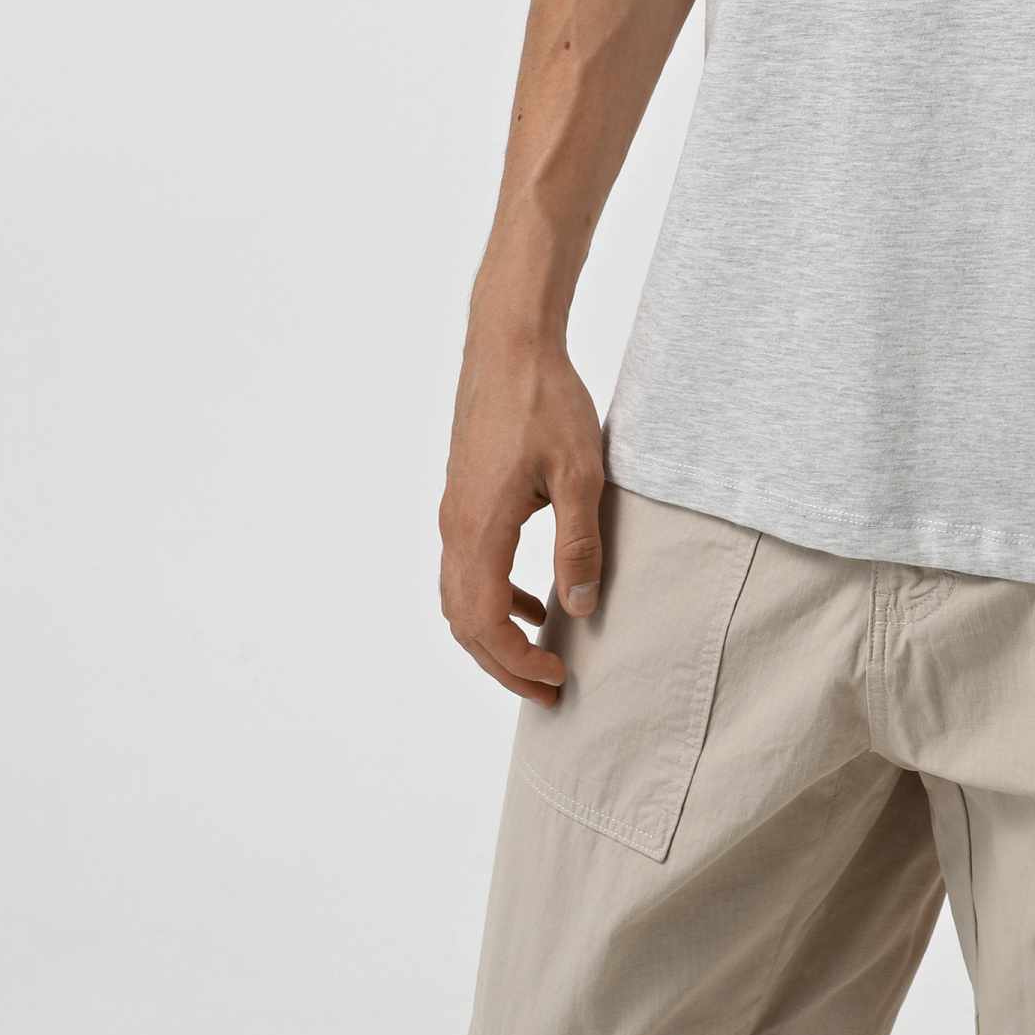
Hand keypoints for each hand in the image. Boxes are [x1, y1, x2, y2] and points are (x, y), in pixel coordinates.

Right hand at [439, 330, 605, 706]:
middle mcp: (455, 527)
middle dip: (503, 665)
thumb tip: (580, 609)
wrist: (509, 343)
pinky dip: (493, 597)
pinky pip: (467, 567)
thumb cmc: (546, 400)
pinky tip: (533, 597)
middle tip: (548, 691)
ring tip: (541, 653)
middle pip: (463, 623)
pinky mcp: (463, 496)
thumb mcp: (579, 473)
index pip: (482, 625)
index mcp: (479, 528)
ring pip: (460, 597)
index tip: (556, 678)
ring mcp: (454, 511)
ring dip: (495, 634)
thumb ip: (579, 545)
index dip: (516, 664)